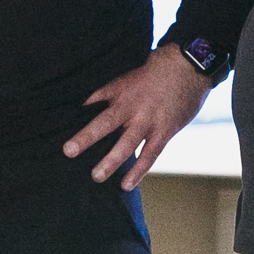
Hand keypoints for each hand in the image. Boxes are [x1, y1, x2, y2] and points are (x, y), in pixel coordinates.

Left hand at [63, 46, 212, 189]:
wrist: (187, 69)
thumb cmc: (152, 75)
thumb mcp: (125, 79)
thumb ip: (105, 94)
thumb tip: (83, 106)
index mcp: (121, 94)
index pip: (96, 105)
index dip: (80, 116)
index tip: (65, 130)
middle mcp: (133, 109)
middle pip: (107, 124)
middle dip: (87, 138)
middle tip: (69, 151)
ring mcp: (150, 121)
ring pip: (128, 144)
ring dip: (111, 160)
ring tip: (96, 176)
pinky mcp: (165, 132)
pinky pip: (150, 155)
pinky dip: (139, 171)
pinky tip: (126, 185)